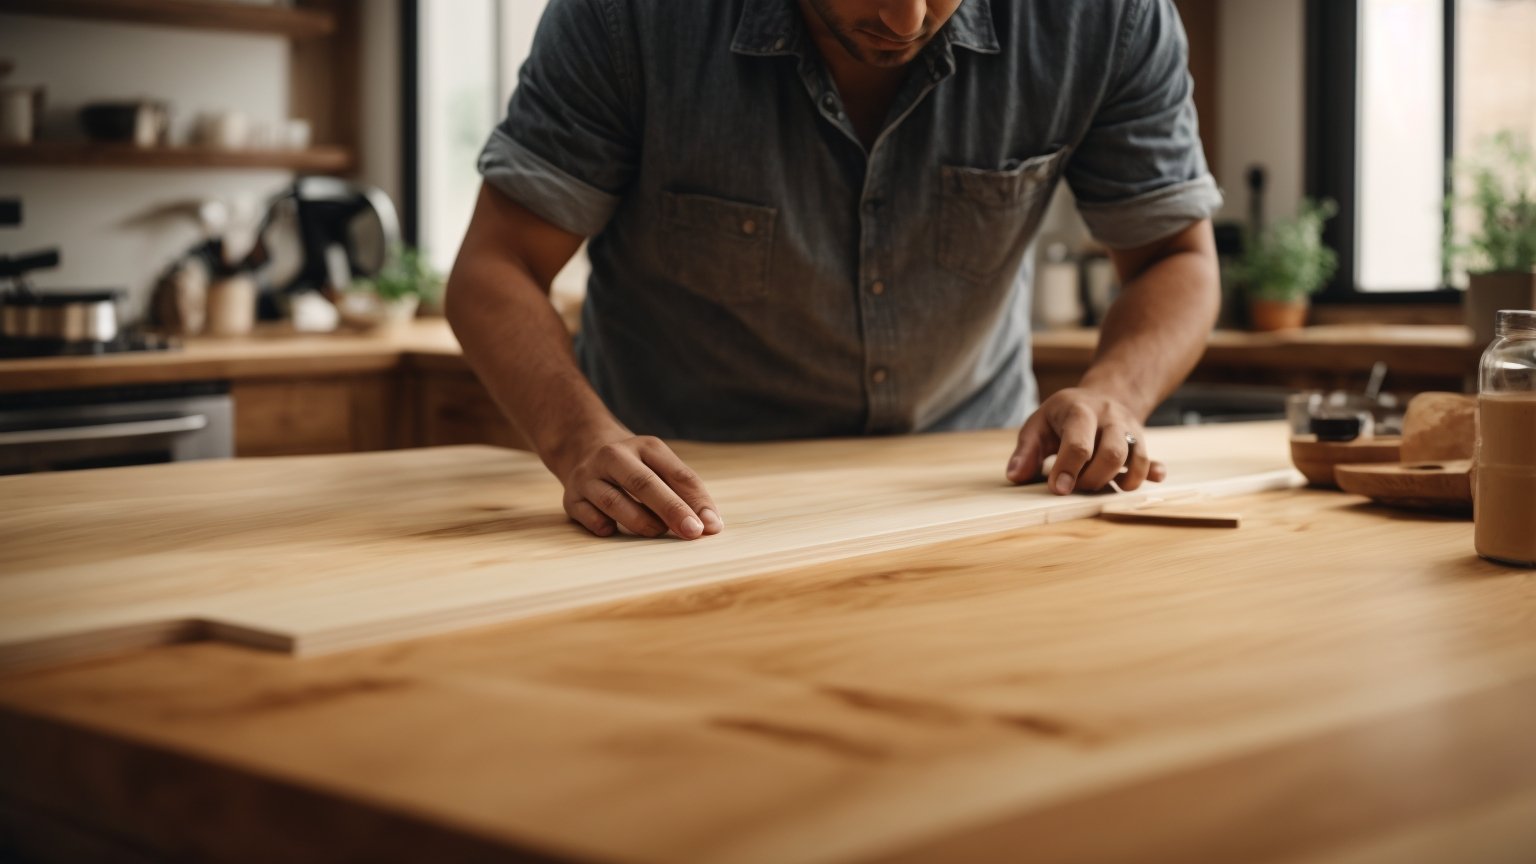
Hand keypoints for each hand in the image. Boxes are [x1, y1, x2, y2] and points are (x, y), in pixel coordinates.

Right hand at [551, 430, 723, 539]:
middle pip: (644, 483)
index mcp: (646, 446)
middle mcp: (614, 456)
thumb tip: (712, 526)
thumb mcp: (661, 467)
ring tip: (657, 531)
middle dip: (671, 509)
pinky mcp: (571, 497)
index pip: (677, 473)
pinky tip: (615, 531)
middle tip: (692, 532)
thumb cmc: (636, 468)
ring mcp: (589, 476)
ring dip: (640, 521)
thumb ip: (687, 493)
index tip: (711, 526)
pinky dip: (605, 527)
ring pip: (614, 502)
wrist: (583, 450)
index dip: (697, 500)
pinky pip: (590, 518)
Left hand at [1005, 388, 1166, 493]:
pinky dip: (1150, 474)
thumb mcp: (1038, 425)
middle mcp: (1109, 417)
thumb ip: (1026, 451)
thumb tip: (1015, 476)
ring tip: (1102, 487)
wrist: (1103, 396)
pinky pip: (1151, 461)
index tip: (1058, 489)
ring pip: (1137, 458)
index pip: (1078, 443)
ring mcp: (1129, 429)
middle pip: (1113, 453)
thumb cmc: (1063, 416)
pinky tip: (1152, 479)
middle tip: (1077, 488)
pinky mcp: (1141, 443)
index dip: (1068, 469)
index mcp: (1079, 410)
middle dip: (1094, 479)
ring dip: (1120, 482)